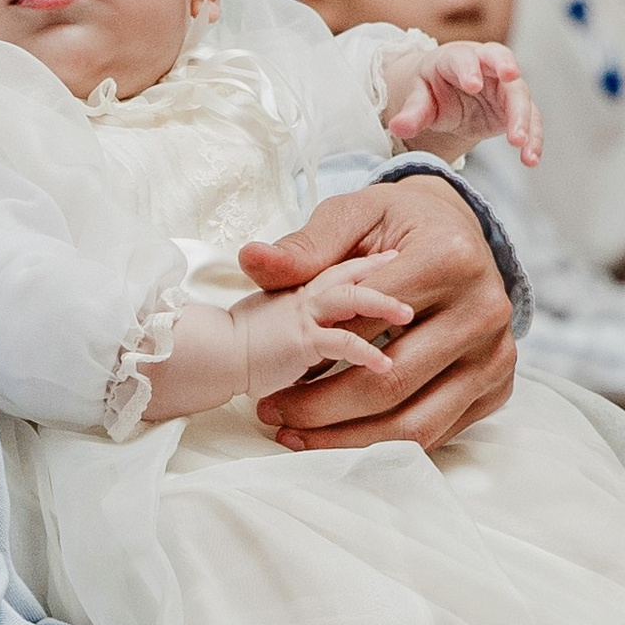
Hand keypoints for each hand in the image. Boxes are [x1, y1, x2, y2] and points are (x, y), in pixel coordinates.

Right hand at [235, 263, 414, 399]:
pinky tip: (385, 364)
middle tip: (415, 272)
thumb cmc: (244, 336)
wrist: (209, 350)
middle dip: (384, 272)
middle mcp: (305, 294)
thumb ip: (313, 314)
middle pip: (351, 274)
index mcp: (303, 285)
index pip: (343, 266)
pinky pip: (339, 340)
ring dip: (382, 304)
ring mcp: (303, 314)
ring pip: (350, 298)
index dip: (371, 264)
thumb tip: (343, 315)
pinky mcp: (300, 340)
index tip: (397, 260)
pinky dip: (365, 351)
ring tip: (409, 313)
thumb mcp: (282, 317)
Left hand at [240, 175, 515, 454]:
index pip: (370, 324)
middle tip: (274, 416)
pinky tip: (341, 437)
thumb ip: (306, 245)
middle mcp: (485, 311)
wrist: (459, 233)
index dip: (312, 356)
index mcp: (450, 260)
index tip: (266, 380)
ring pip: (415, 423)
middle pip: (391, 383)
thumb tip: (253, 261)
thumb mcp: (353, 215)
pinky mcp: (498, 387)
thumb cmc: (400, 225)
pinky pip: (437, 432)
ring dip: (349, 440)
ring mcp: (497, 354)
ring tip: (298, 437)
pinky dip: (384, 442)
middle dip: (323, 409)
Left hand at [388, 40, 541, 167]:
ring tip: (519, 143)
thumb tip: (397, 127)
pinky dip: (533, 138)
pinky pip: (530, 120)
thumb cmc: (433, 90)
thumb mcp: (419, 98)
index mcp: (456, 57)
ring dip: (523, 118)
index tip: (472, 84)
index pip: (462, 57)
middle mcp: (485, 64)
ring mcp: (504, 85)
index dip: (468, 68)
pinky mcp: (516, 108)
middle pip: (500, 59)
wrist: (450, 97)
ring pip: (520, 94)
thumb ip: (413, 112)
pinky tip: (530, 159)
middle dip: (507, 67)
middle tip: (511, 77)